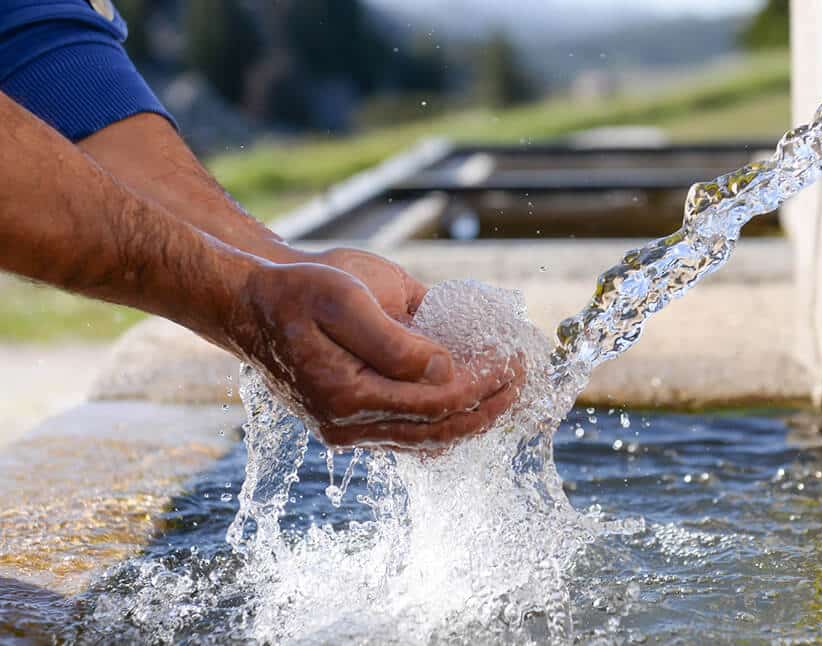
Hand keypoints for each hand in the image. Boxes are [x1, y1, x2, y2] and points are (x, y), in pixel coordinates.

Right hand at [229, 261, 520, 448]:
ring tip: (507, 394)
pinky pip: (409, 436)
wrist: (251, 303)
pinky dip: (445, 423)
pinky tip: (471, 405)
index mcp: (347, 394)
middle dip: (488, 408)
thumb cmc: (296, 291)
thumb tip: (445, 370)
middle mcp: (348, 425)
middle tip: (522, 378)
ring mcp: (348, 430)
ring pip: (426, 441)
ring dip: (472, 420)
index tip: (513, 360)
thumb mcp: (343, 298)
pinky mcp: (350, 424)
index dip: (482, 385)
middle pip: (437, 431)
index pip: (436, 403)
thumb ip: (394, 340)